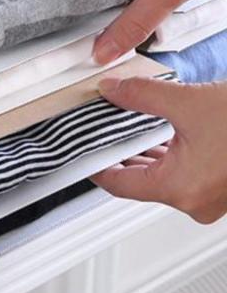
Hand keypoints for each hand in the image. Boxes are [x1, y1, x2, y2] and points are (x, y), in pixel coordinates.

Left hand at [91, 75, 226, 222]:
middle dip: (118, 152)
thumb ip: (141, 96)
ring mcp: (210, 197)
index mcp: (181, 190)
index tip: (80, 153)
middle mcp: (195, 202)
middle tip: (99, 130)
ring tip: (123, 127)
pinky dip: (167, 154)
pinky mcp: (221, 186)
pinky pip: (182, 173)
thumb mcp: (189, 102)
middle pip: (138, 180)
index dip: (94, 166)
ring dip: (143, 152)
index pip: (118, 185)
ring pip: (161, 176)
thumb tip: (112, 90)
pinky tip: (157, 133)